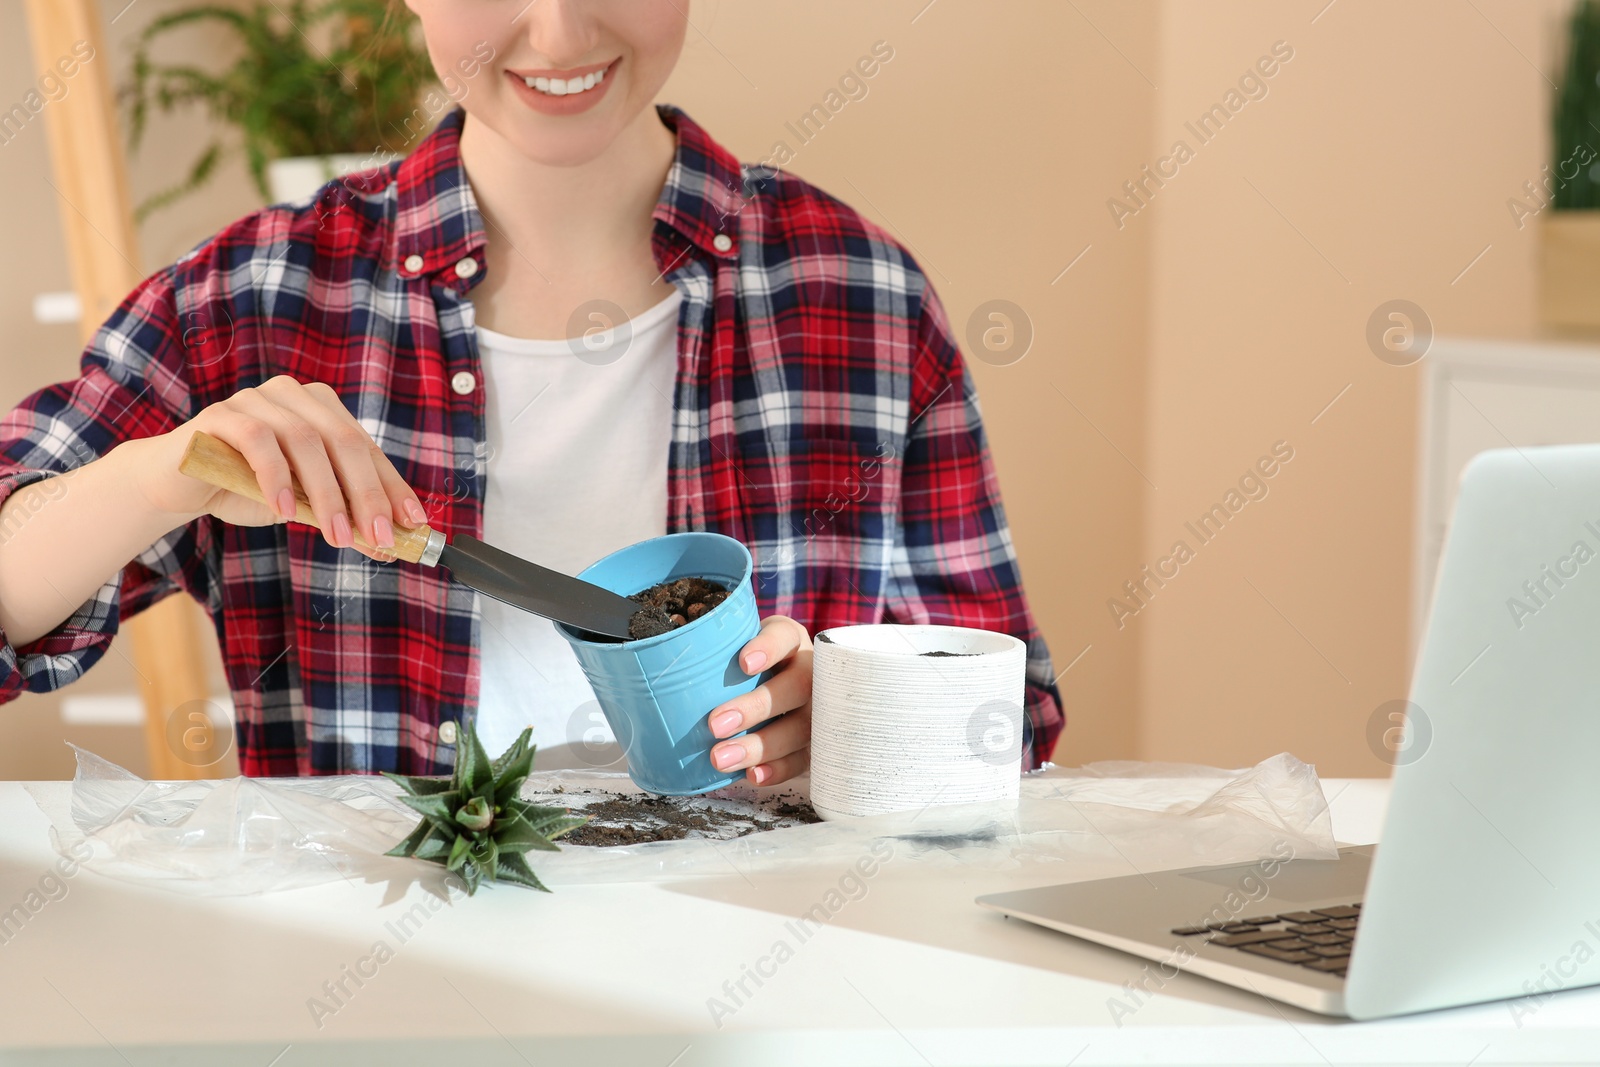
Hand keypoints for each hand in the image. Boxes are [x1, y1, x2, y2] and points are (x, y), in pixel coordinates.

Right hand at [132, 374, 427, 561]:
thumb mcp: (303, 506)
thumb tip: (388, 545)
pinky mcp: (220, 414)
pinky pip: (257, 440)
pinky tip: (286, 511)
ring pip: (306, 441)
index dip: (392, 487)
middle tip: (379, 536)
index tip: (414, 523)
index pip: (367, 449)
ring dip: (327, 494)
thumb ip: (340, 516)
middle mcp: (295, 396)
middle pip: (344, 441)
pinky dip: (277, 477)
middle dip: (367, 494)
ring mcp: (256, 399)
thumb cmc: (247, 491)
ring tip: (336, 535)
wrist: (179, 484)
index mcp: (322, 410)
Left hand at [707, 615, 812, 785]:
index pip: (784, 636)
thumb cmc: (743, 666)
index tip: (743, 663)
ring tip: (720, 759)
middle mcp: (810, 673)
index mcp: (789, 641)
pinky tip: (753, 776)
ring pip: (800, 727)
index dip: (768, 648)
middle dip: (756, 707)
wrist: (777, 686)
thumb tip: (647, 657)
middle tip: (715, 724)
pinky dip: (778, 769)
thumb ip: (708, 650)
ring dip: (760, 746)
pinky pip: (803, 759)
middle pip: (796, 687)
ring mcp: (818, 710)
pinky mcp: (815, 742)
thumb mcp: (733, 647)